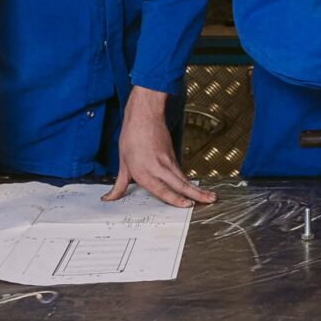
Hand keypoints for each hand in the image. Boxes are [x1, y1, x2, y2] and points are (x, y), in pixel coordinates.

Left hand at [104, 86, 215, 206]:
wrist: (144, 115)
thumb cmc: (132, 136)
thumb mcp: (123, 162)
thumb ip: (119, 184)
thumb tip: (109, 198)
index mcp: (143, 171)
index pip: (162, 189)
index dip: (175, 199)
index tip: (187, 205)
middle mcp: (158, 167)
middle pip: (180, 184)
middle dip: (196, 194)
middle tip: (210, 201)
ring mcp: (168, 161)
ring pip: (184, 178)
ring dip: (198, 188)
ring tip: (210, 196)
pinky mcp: (172, 155)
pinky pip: (181, 172)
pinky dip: (189, 181)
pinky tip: (195, 189)